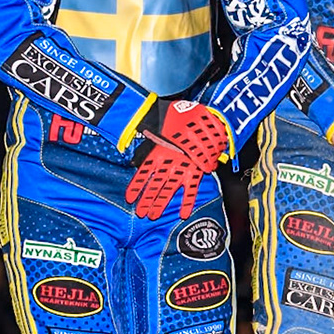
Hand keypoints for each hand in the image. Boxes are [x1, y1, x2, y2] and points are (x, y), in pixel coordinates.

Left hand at [125, 102, 228, 219]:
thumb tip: (139, 145)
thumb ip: (150, 137)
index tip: (129, 198)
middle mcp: (169, 163)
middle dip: (147, 200)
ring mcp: (182, 168)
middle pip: (155, 185)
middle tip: (140, 213)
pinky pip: (191, 189)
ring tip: (154, 216)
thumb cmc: (181, 117)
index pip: (144, 173)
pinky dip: (187, 203)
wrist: (204, 117)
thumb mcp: (161, 125)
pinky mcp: (196, 171)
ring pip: (169, 190)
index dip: (136, 186)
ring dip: (161, 204)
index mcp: (159, 152)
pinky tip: (183, 214)